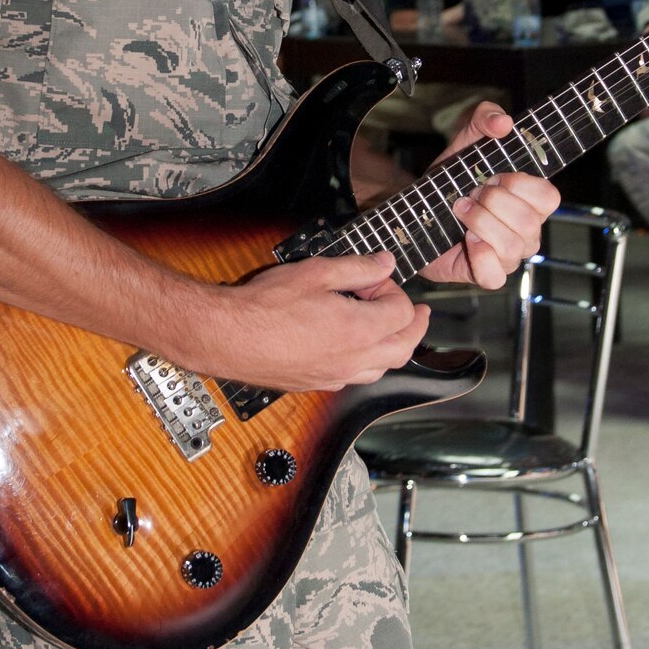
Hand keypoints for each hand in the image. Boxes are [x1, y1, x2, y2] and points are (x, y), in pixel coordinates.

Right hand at [200, 251, 430, 392]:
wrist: (229, 337)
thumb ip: (357, 268)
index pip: (402, 313)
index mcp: (360, 330)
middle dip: (414, 327)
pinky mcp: (317, 385)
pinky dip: (367, 362)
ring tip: (390, 330)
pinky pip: (356, 378)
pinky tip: (354, 348)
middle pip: (404, 348)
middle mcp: (354, 360)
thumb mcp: (316, 272)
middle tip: (419, 313)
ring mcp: (336, 377)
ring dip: (393, 348)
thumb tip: (384, 263)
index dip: (394, 290)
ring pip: (382, 369)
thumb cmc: (265, 305)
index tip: (375, 279)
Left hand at [418, 102, 559, 287]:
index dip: (520, 185)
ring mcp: (509, 256)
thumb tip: (504, 122)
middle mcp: (526, 230)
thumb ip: (484, 119)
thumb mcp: (465, 141)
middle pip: (528, 222)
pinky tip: (466, 241)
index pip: (549, 197)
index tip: (494, 176)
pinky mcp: (487, 275)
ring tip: (461, 211)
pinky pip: (495, 276)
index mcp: (530, 201)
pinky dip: (480, 257)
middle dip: (492, 203)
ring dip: (480, 223)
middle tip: (469, 195)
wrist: (418, 209)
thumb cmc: (451, 179)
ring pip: (513, 247)